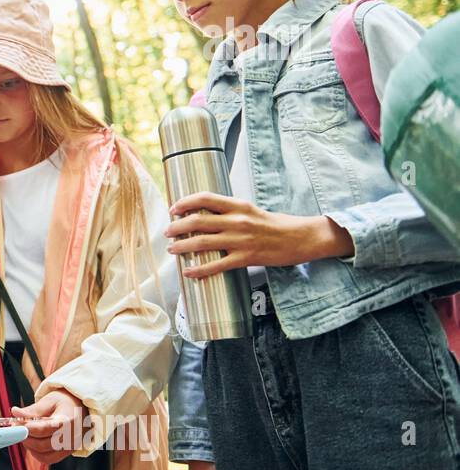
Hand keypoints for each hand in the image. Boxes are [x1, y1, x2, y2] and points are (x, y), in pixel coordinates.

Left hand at [11, 389, 86, 464]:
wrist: (83, 409)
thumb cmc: (66, 403)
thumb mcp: (50, 400)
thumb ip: (33, 409)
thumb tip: (15, 413)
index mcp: (68, 420)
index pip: (46, 428)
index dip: (29, 428)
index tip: (16, 424)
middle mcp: (71, 436)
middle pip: (44, 444)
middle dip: (26, 438)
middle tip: (16, 429)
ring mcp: (70, 447)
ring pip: (44, 455)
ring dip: (30, 446)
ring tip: (25, 435)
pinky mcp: (68, 453)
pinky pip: (49, 459)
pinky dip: (37, 454)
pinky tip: (33, 442)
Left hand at [165, 193, 352, 277]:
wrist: (302, 238)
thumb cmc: (276, 224)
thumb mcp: (251, 210)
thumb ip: (229, 211)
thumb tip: (204, 213)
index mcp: (238, 205)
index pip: (204, 198)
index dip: (184, 202)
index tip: (173, 208)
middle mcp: (237, 220)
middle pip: (197, 221)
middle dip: (176, 227)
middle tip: (167, 232)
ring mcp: (241, 240)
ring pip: (202, 242)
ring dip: (182, 246)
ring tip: (172, 249)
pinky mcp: (246, 258)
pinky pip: (216, 265)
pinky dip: (199, 269)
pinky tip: (188, 271)